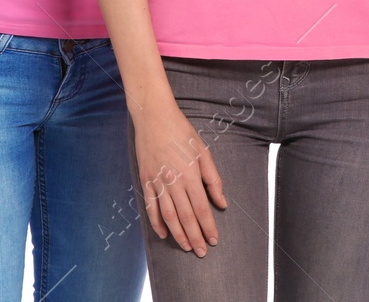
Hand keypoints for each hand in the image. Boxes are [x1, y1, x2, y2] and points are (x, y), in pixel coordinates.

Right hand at [132, 103, 226, 256]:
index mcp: (190, 173)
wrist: (154, 116)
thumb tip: (222, 203)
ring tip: (187, 247)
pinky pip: (151, 206)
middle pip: (186, 216)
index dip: (208, 227)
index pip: (202, 208)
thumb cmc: (181, 131)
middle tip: (202, 252)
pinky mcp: (146, 180)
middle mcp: (173, 181)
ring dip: (178, 234)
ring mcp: (157, 181)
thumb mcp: (203, 151)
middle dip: (195, 237)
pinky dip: (156, 223)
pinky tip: (164, 234)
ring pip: (168, 216)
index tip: (214, 240)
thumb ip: (213, 179)